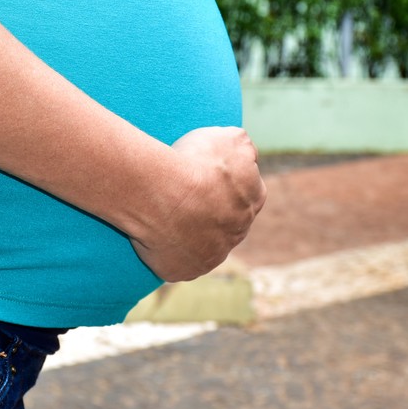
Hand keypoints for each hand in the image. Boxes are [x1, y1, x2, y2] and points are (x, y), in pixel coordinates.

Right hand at [130, 127, 266, 281]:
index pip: (247, 193)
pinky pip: (177, 262)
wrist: (162, 194)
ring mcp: (211, 256)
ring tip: (163, 216)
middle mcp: (237, 233)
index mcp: (252, 200)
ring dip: (189, 235)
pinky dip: (168, 251)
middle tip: (182, 197)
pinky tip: (155, 234)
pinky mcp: (184, 270)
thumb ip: (243, 147)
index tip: (206, 178)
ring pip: (202, 245)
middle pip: (225, 223)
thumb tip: (247, 155)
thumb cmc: (193, 162)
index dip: (225, 185)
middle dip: (208, 213)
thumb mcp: (229, 138)